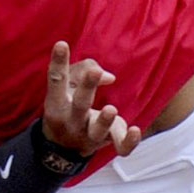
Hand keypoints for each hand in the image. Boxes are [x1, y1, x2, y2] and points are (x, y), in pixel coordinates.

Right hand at [41, 41, 141, 156]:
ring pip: (98, 130)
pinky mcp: (107, 143)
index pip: (57, 80)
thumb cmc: (66, 106)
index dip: (58, 62)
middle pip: (80, 103)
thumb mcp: (66, 88)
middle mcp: (71, 120)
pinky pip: (120, 148)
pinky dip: (129, 143)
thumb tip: (109, 77)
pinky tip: (136, 130)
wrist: (62, 148)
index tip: (62, 44)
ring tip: (111, 109)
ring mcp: (89, 134)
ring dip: (104, 121)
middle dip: (87, 87)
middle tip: (94, 71)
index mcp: (57, 103)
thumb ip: (82, 71)